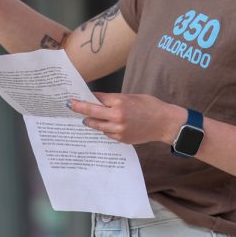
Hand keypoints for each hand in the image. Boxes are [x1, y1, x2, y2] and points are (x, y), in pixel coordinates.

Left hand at [67, 93, 184, 144]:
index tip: (75, 99)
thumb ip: (115, 99)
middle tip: (70, 106)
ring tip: (85, 119)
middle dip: (79, 108)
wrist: (165, 123)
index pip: (97, 99)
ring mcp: (119, 129)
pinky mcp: (122, 139)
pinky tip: (104, 126)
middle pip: (92, 112)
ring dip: (90, 122)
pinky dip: (104, 129)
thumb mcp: (132, 97)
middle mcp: (117, 116)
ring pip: (97, 126)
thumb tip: (98, 100)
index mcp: (120, 102)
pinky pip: (107, 134)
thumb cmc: (151, 106)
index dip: (85, 98)